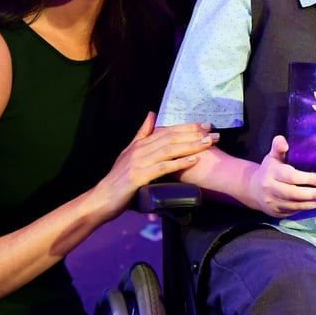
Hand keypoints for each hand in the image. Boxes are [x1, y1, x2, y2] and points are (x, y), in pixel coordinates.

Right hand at [90, 113, 216, 220]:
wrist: (101, 200)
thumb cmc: (118, 180)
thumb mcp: (129, 152)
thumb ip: (141, 134)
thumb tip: (152, 114)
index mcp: (140, 143)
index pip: (168, 131)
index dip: (188, 127)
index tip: (206, 125)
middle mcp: (139, 149)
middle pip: (171, 137)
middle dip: (194, 134)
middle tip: (214, 134)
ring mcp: (138, 162)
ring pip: (169, 149)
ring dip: (191, 146)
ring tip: (208, 143)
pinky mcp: (138, 176)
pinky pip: (162, 167)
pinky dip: (179, 163)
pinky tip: (193, 161)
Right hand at [246, 135, 315, 217]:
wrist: (253, 190)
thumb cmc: (268, 171)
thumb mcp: (272, 156)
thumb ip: (278, 147)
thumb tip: (283, 142)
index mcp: (271, 173)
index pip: (290, 177)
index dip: (306, 179)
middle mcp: (271, 189)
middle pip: (293, 194)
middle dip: (312, 194)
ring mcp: (273, 202)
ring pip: (295, 205)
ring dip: (313, 204)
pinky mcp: (277, 212)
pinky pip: (294, 212)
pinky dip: (308, 209)